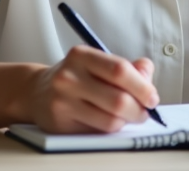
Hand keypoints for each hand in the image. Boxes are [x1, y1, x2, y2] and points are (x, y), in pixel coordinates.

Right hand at [30, 45, 159, 133]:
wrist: (36, 92)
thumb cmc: (76, 76)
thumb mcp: (97, 62)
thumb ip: (128, 67)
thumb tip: (147, 76)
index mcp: (82, 55)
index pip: (120, 70)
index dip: (142, 86)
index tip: (152, 97)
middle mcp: (69, 77)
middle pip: (118, 100)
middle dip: (139, 110)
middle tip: (144, 112)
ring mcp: (63, 101)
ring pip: (110, 121)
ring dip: (125, 122)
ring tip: (125, 116)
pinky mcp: (60, 124)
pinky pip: (97, 132)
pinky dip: (109, 129)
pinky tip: (107, 120)